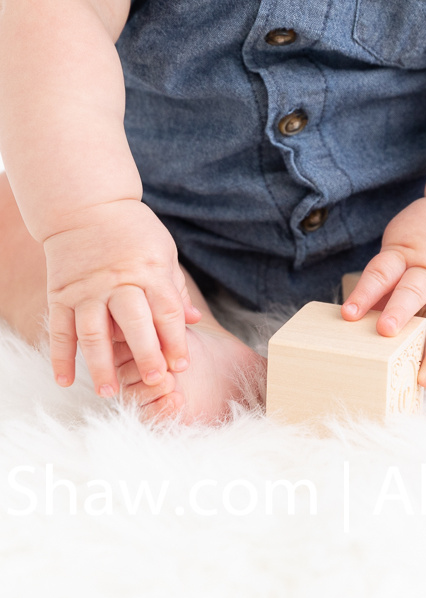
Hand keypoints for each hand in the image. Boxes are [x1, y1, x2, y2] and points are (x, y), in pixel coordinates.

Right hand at [42, 199, 202, 397]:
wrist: (87, 204)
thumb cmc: (133, 229)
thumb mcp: (163, 251)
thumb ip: (175, 288)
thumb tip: (194, 320)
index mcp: (149, 271)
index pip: (166, 311)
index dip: (175, 340)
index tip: (182, 366)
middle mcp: (118, 282)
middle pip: (134, 324)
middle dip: (146, 354)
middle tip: (154, 382)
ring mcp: (87, 290)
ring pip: (94, 333)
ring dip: (100, 365)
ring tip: (109, 393)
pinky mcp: (61, 293)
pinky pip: (60, 329)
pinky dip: (60, 356)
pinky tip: (64, 381)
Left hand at [342, 197, 425, 386]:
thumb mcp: (401, 242)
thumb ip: (387, 277)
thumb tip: (362, 319)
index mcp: (405, 253)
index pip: (382, 271)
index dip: (365, 292)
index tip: (349, 314)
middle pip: (415, 291)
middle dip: (400, 313)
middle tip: (386, 334)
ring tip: (425, 379)